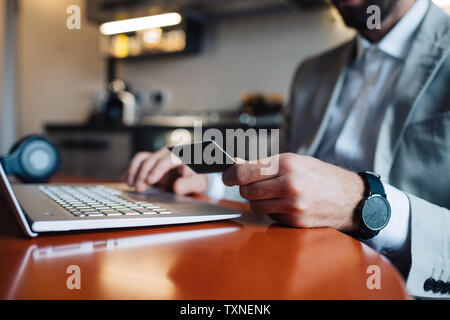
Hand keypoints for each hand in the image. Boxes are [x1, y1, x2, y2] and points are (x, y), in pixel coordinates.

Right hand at [124, 148, 208, 194]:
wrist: (194, 175)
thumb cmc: (196, 178)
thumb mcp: (199, 183)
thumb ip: (189, 184)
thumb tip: (177, 187)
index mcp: (182, 155)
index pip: (168, 159)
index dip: (158, 169)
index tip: (150, 180)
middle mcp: (168, 153)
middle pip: (153, 159)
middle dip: (143, 173)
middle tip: (139, 188)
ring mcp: (158, 156)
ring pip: (143, 158)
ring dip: (134, 171)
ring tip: (130, 184)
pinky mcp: (151, 160)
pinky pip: (138, 161)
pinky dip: (131, 170)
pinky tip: (127, 180)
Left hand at [222, 153, 364, 231]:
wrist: (350, 198)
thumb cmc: (320, 175)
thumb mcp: (294, 161)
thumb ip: (263, 164)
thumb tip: (234, 164)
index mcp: (287, 164)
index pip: (244, 172)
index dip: (230, 175)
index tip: (227, 176)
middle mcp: (289, 185)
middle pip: (247, 191)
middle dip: (247, 188)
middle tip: (254, 183)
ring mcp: (292, 205)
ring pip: (255, 205)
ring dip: (259, 200)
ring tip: (273, 192)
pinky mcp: (294, 221)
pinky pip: (270, 216)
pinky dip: (272, 210)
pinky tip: (286, 204)